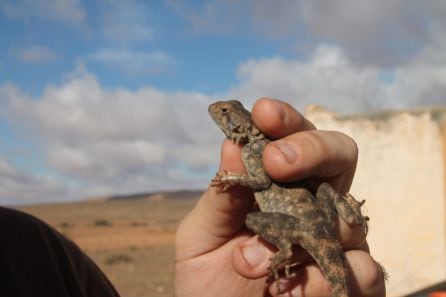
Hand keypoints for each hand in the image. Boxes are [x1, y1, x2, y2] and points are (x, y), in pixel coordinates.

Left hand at [175, 98, 385, 295]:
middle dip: (312, 149)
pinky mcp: (353, 283)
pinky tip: (290, 294)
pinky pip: (367, 272)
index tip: (262, 113)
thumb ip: (220, 198)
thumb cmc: (209, 281)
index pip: (293, 140)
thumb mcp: (202, 237)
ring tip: (253, 263)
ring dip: (304, 239)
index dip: (284, 121)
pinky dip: (326, 282)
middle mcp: (314, 207)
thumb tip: (232, 147)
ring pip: (351, 219)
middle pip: (339, 156)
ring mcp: (337, 243)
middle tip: (277, 161)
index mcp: (278, 188)